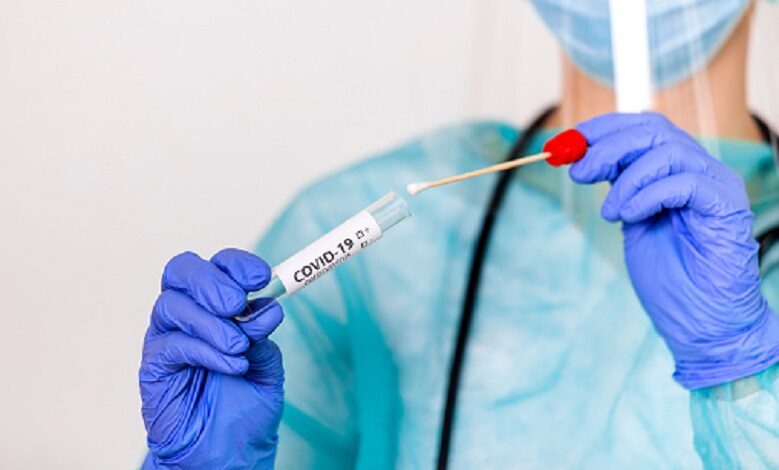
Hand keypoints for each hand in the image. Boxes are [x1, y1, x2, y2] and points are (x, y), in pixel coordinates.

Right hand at [139, 249, 283, 468]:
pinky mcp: (153, 366)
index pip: (217, 266)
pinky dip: (206, 350)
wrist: (227, 452)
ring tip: (239, 346)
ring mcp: (167, 338)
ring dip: (211, 323)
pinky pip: (172, 344)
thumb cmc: (244, 408)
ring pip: (172, 304)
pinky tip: (231, 364)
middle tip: (238, 304)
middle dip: (212, 281)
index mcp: (216, 306)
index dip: (237, 263)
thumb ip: (264, 334)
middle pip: (182, 271)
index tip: (262, 277)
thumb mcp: (267, 365)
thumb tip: (267, 307)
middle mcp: (187, 315)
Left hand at [570, 112, 778, 388]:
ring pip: (668, 151)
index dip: (604, 129)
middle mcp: (700, 170)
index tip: (567, 142)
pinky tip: (630, 217)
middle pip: (654, 131)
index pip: (644, 127)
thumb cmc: (668, 277)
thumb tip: (582, 159)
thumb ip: (617, 187)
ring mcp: (717, 186)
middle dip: (608, 147)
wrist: (700, 321)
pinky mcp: (727, 207)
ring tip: (611, 213)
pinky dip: (648, 194)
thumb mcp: (631, 220)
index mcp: (677, 170)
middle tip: (579, 171)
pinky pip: (685, 183)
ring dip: (627, 179)